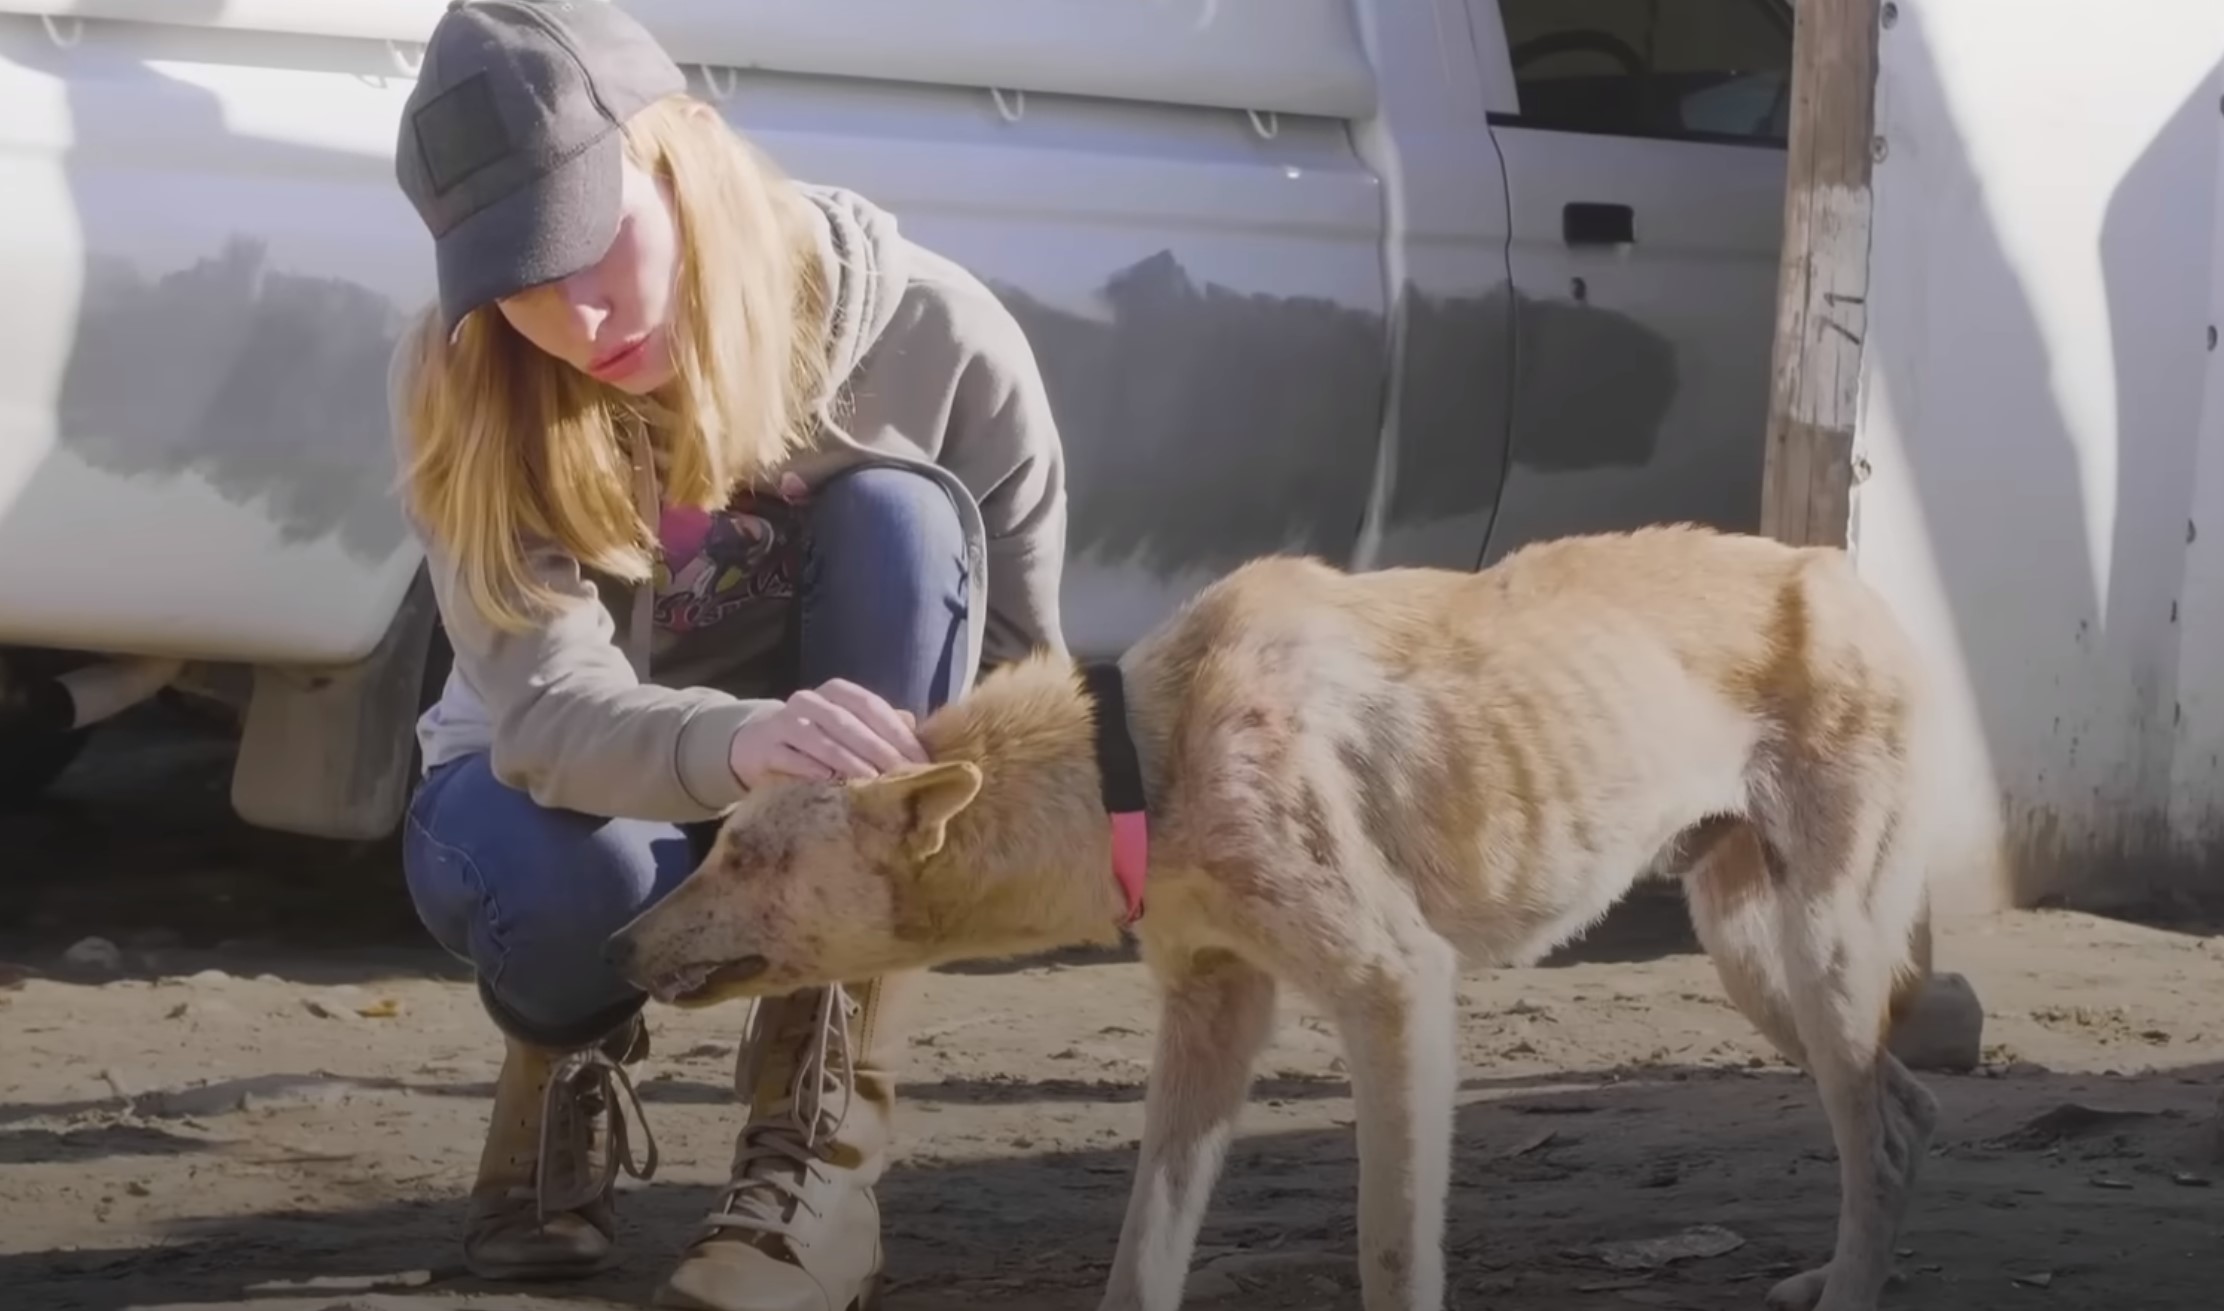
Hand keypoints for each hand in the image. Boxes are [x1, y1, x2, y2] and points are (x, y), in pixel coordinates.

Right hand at [729, 679, 927, 788]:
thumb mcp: (849, 727)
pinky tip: (829, 781)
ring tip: (872, 781)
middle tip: (901, 776)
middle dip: (878, 750)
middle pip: (848, 722)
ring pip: (819, 738)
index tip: (920, 760)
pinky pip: (790, 757)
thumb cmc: (817, 738)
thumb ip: (881, 727)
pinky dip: (810, 768)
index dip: (897, 733)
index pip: (872, 706)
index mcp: (837, 692)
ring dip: (847, 760)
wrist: (759, 744)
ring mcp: (784, 722)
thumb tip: (917, 731)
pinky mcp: (765, 747)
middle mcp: (810, 700)